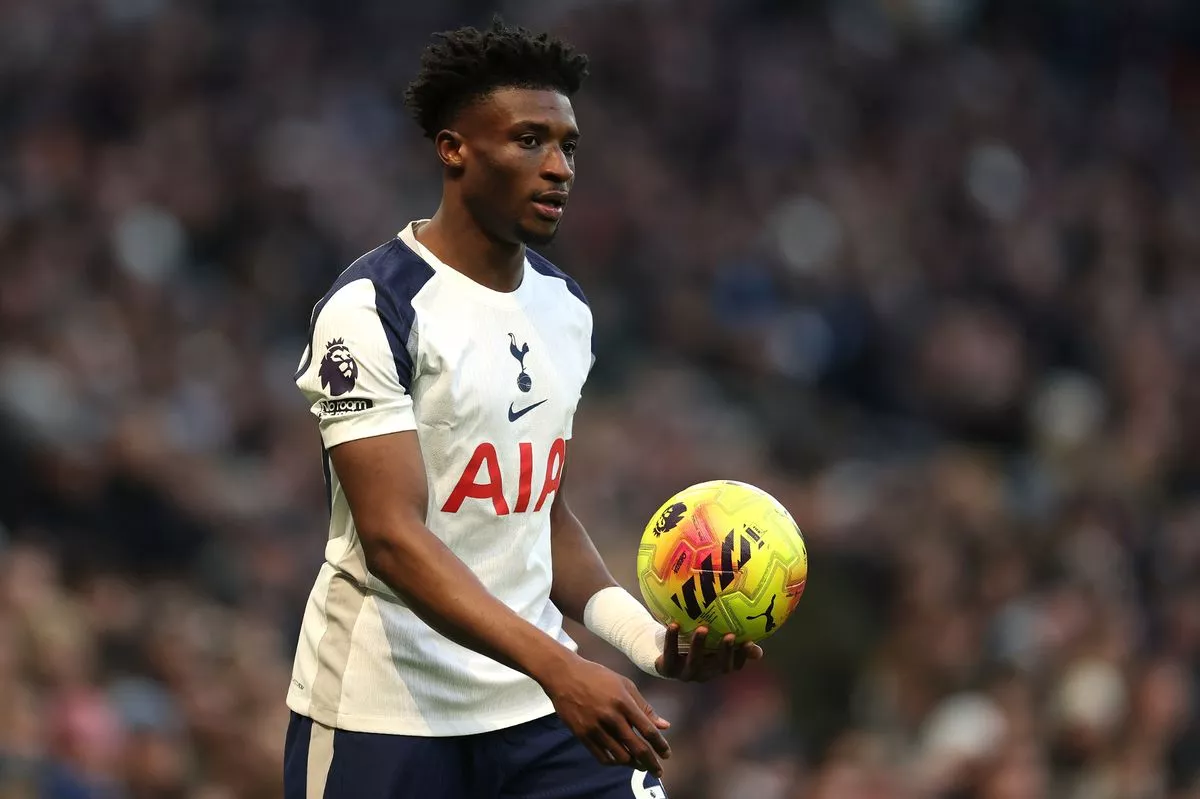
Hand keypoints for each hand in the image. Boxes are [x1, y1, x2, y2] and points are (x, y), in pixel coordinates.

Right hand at [540, 655, 671, 776]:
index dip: (660, 745)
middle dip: (651, 763)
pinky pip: (602, 757)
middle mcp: (611, 717)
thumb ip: (644, 707)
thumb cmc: (598, 677)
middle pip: (636, 748)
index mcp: (624, 701)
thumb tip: (664, 725)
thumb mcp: (625, 684)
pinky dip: (614, 763)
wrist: (564, 676)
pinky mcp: (582, 736)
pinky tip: (621, 760)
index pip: (648, 730)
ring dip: (634, 765)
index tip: (666, 754)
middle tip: (657, 771)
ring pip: (620, 757)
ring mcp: (595, 728)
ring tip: (640, 765)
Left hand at [655, 623, 763, 681]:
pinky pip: (670, 654)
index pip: (733, 666)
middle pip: (717, 666)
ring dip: (699, 645)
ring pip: (694, 662)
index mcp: (715, 667)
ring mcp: (685, 673)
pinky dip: (671, 640)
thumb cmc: (690, 644)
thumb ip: (732, 642)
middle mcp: (703, 673)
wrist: (659, 655)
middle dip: (725, 652)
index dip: (741, 656)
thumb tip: (758, 650)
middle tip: (731, 636)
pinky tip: (674, 625)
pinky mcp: (667, 668)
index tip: (748, 641)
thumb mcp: (710, 643)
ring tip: (703, 629)